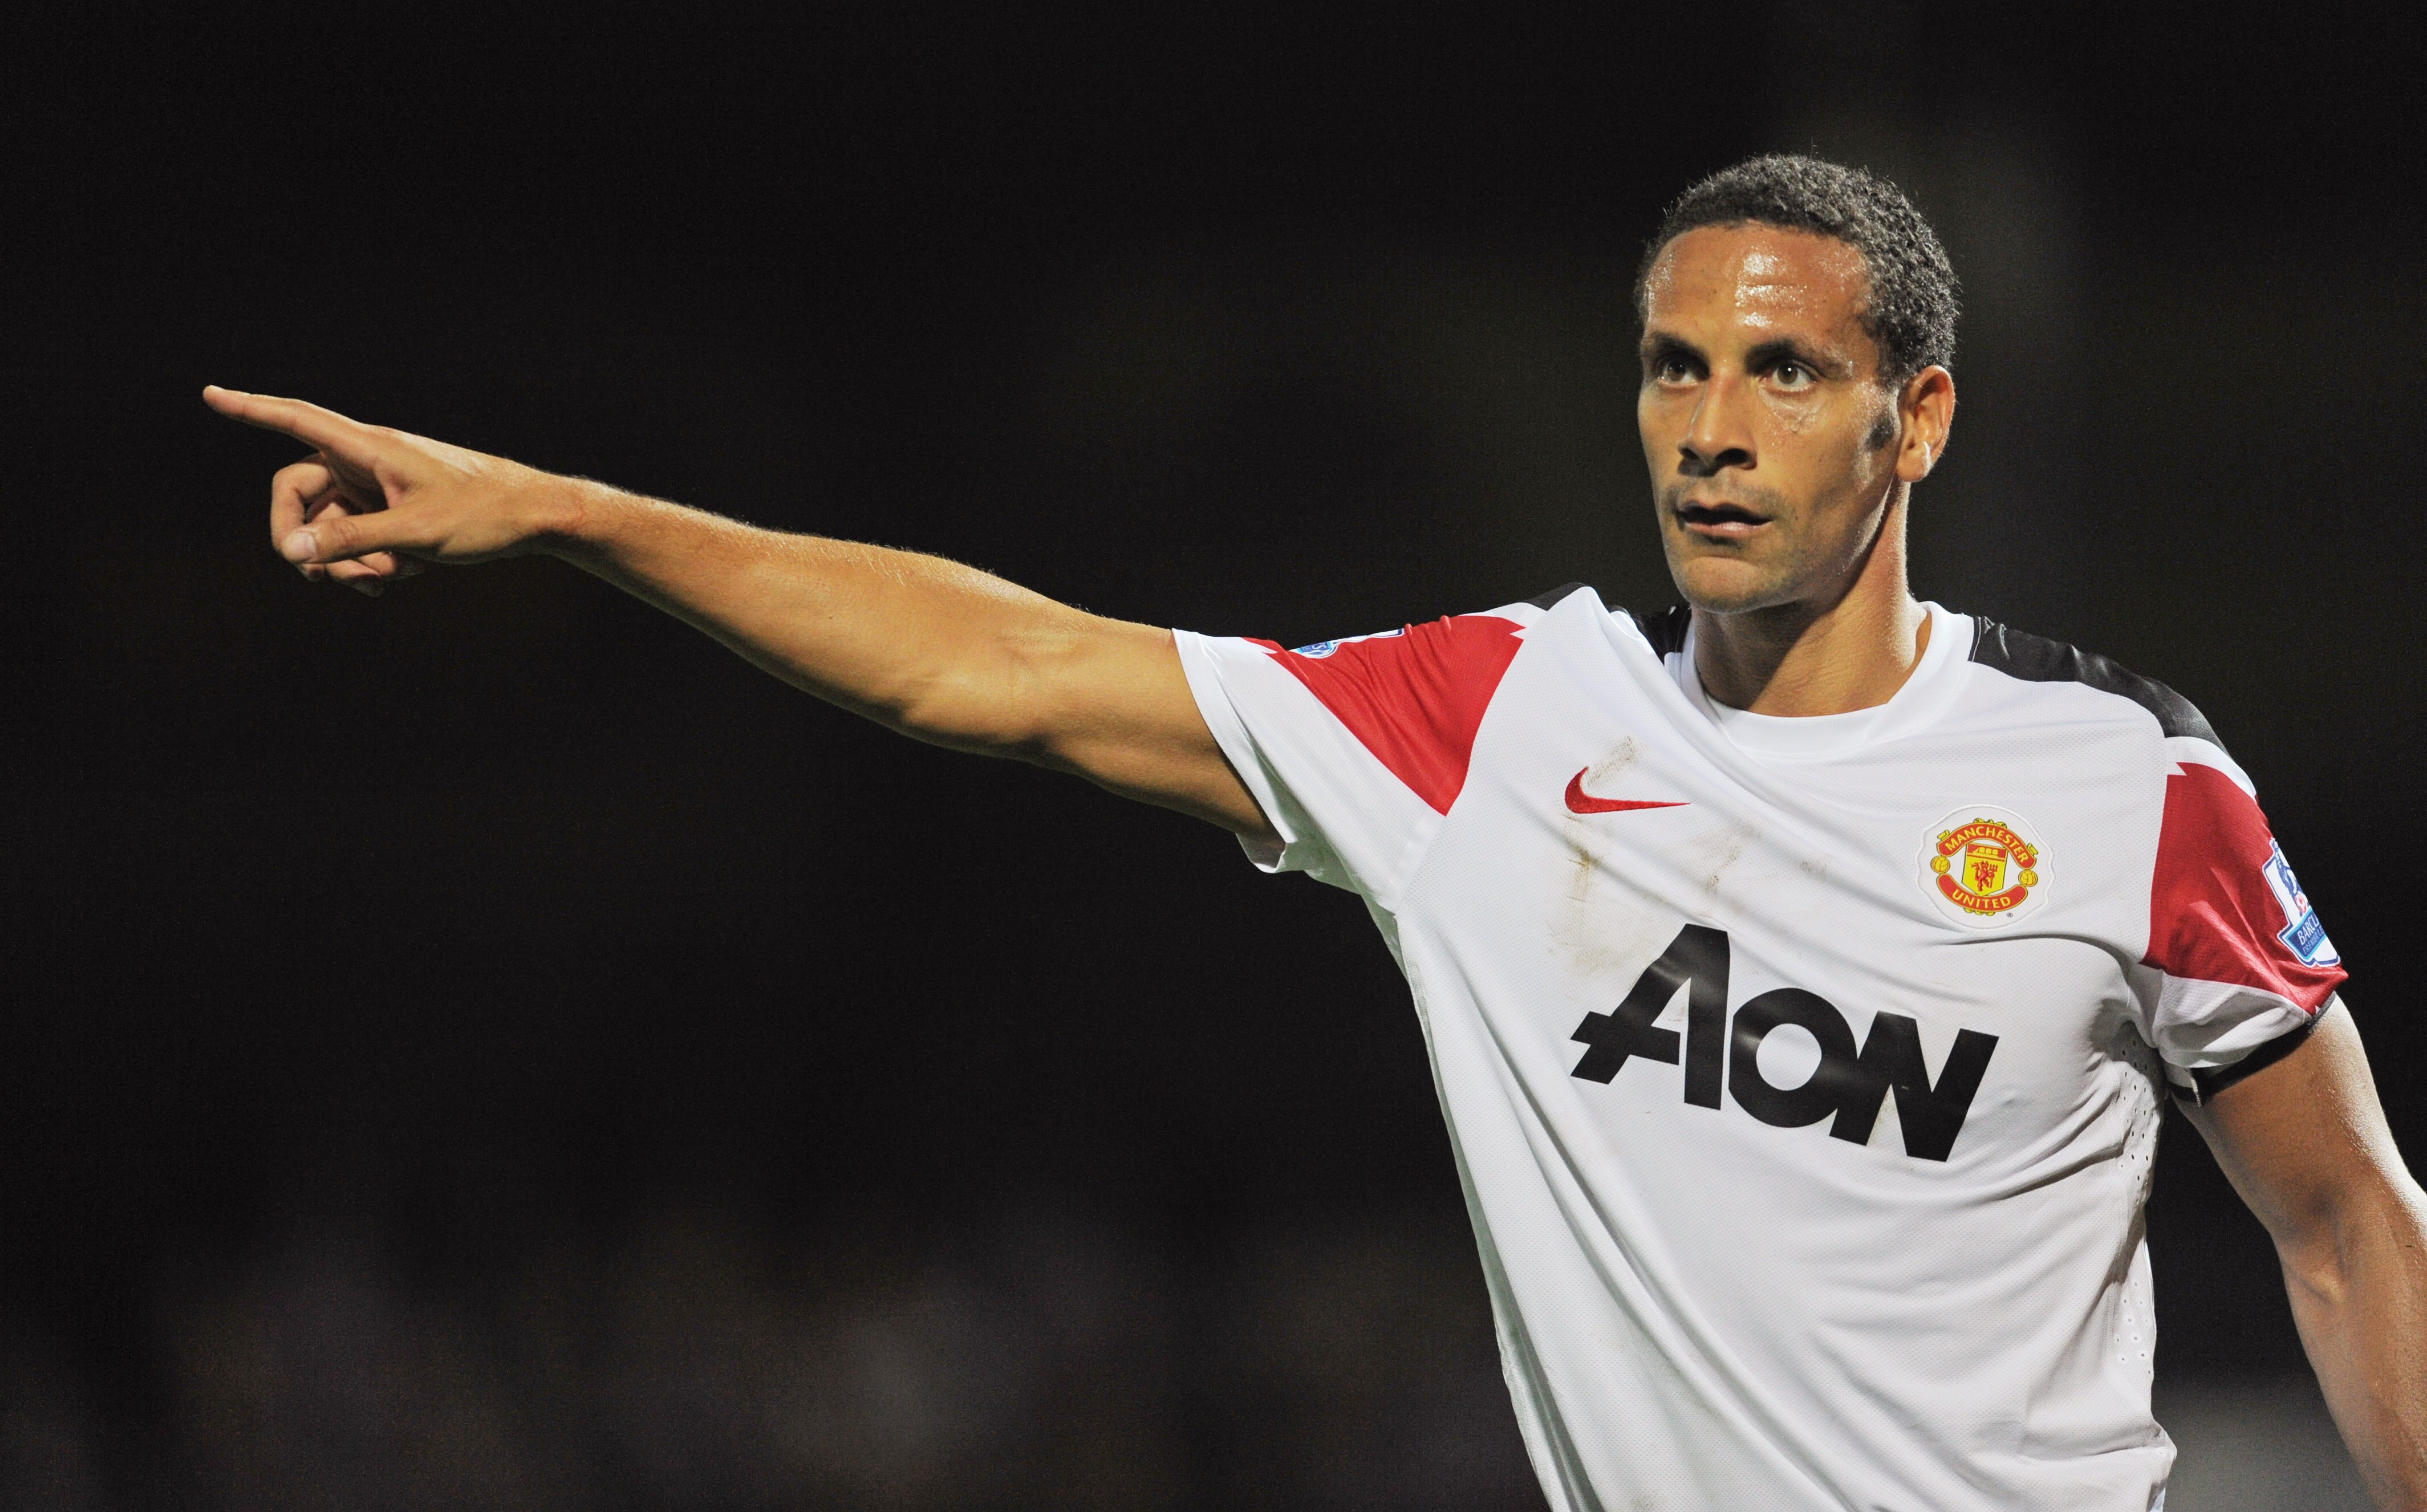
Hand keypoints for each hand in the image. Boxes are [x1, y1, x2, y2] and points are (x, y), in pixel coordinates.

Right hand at [204, 387, 576, 596]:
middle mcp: (366, 461)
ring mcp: (377, 486)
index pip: (297, 419)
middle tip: (316, 576)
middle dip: (303, 538)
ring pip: (328, 525)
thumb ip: (350, 541)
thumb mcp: (415, 534)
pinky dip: (368, 560)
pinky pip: (356, 537)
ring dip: (344, 559)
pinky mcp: (392, 509)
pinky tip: (403, 575)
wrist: (536, 518)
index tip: (210, 393)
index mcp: (369, 448)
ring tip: (387, 579)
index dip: (251, 409)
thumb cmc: (483, 515)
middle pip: (297, 492)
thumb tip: (291, 549)